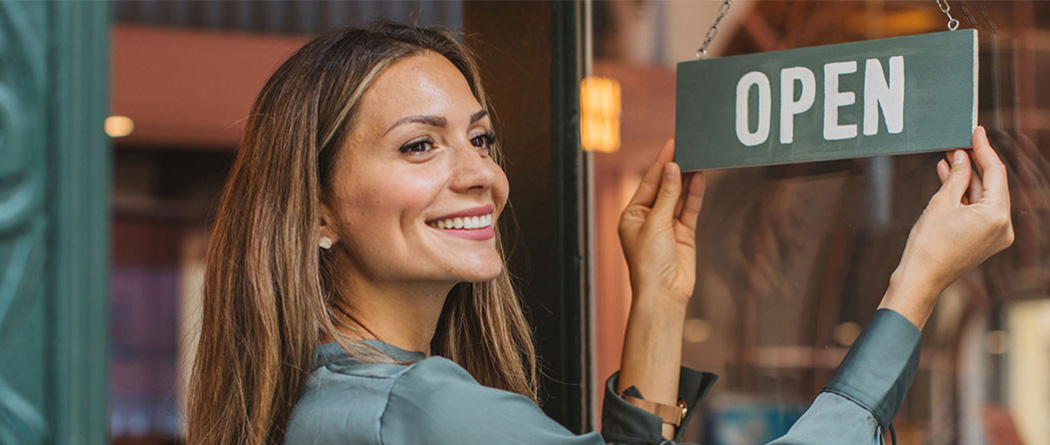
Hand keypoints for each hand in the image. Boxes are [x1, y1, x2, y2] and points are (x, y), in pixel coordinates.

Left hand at [618, 139, 706, 305]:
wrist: (664, 293)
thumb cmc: (649, 262)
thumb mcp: (655, 223)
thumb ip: (668, 195)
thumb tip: (673, 169)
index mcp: (631, 215)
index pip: (648, 183)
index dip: (660, 163)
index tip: (671, 144)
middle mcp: (648, 218)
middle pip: (664, 187)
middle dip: (675, 169)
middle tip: (687, 147)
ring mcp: (667, 226)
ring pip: (679, 196)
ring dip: (687, 179)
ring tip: (697, 158)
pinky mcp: (683, 233)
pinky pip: (690, 209)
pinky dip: (695, 194)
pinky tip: (701, 177)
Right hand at [880, 126, 1013, 327]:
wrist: (921, 278)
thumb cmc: (929, 245)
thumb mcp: (941, 203)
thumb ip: (956, 176)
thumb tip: (962, 157)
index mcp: (997, 215)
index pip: (995, 172)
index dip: (983, 149)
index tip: (976, 131)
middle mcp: (1003, 226)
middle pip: (992, 185)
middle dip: (974, 164)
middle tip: (959, 144)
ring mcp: (995, 235)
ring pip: (984, 197)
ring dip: (967, 179)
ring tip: (949, 160)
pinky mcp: (984, 240)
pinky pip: (978, 210)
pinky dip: (965, 196)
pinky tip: (949, 181)